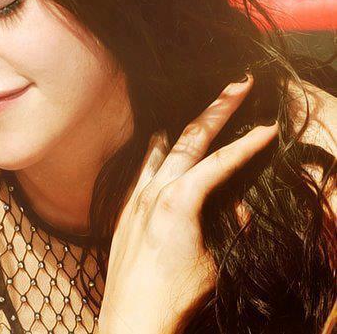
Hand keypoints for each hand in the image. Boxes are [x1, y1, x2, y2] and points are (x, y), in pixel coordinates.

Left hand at [97, 74, 278, 333]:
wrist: (132, 320)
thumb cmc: (177, 297)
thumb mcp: (217, 262)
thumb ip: (229, 228)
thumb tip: (237, 206)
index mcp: (180, 201)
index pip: (222, 162)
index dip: (248, 144)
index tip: (269, 127)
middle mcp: (155, 190)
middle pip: (192, 138)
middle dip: (219, 109)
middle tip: (238, 85)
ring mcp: (137, 196)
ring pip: (164, 146)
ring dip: (187, 124)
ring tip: (205, 105)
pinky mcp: (126, 208)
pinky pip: (143, 165)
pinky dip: (157, 148)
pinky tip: (161, 139)